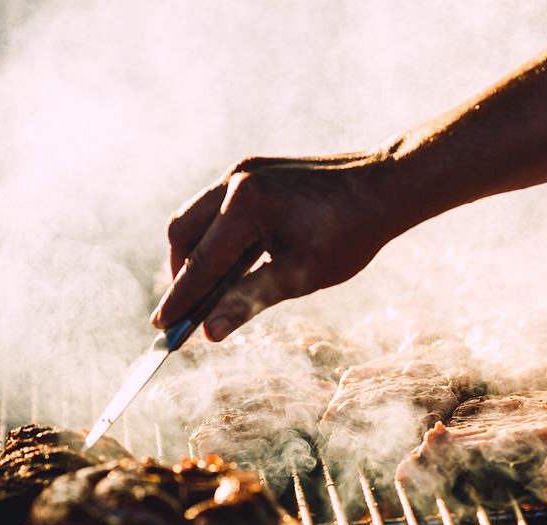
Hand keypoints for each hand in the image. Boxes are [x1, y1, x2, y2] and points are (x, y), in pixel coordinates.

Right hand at [150, 152, 404, 340]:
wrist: (386, 184)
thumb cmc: (349, 234)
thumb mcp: (300, 275)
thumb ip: (248, 301)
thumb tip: (209, 332)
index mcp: (246, 206)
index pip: (200, 263)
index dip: (180, 300)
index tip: (160, 327)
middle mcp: (235, 181)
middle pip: (183, 232)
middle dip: (181, 274)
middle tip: (185, 310)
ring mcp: (241, 171)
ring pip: (194, 216)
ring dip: (195, 253)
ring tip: (209, 289)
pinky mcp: (250, 170)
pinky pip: (215, 206)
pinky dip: (213, 236)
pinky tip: (231, 260)